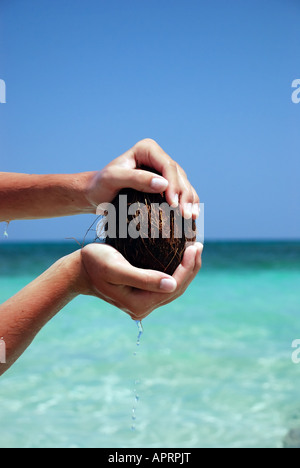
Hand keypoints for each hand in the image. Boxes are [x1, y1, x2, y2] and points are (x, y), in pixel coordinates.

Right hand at [79, 242, 202, 319]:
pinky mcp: (141, 296)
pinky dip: (176, 271)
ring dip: (186, 270)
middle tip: (198, 245)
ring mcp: (142, 303)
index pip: (173, 285)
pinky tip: (181, 258)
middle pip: (177, 289)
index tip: (194, 246)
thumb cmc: (95, 264)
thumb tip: (172, 285)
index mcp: (139, 304)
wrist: (79, 271)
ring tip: (194, 250)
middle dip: (191, 268)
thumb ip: (144, 278)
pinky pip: (165, 285)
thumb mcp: (116, 268)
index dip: (187, 267)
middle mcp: (143, 308)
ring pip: (173, 288)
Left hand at [86, 138, 199, 218]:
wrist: (96, 195)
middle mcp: (158, 158)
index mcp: (147, 149)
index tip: (173, 204)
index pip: (167, 166)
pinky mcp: (165, 185)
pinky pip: (181, 193)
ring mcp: (163, 171)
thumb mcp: (113, 180)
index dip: (174, 185)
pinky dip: (187, 204)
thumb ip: (136, 179)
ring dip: (190, 201)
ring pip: (184, 184)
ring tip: (191, 218)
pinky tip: (191, 217)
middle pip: (179, 175)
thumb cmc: (100, 186)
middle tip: (186, 215)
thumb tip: (163, 184)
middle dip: (185, 195)